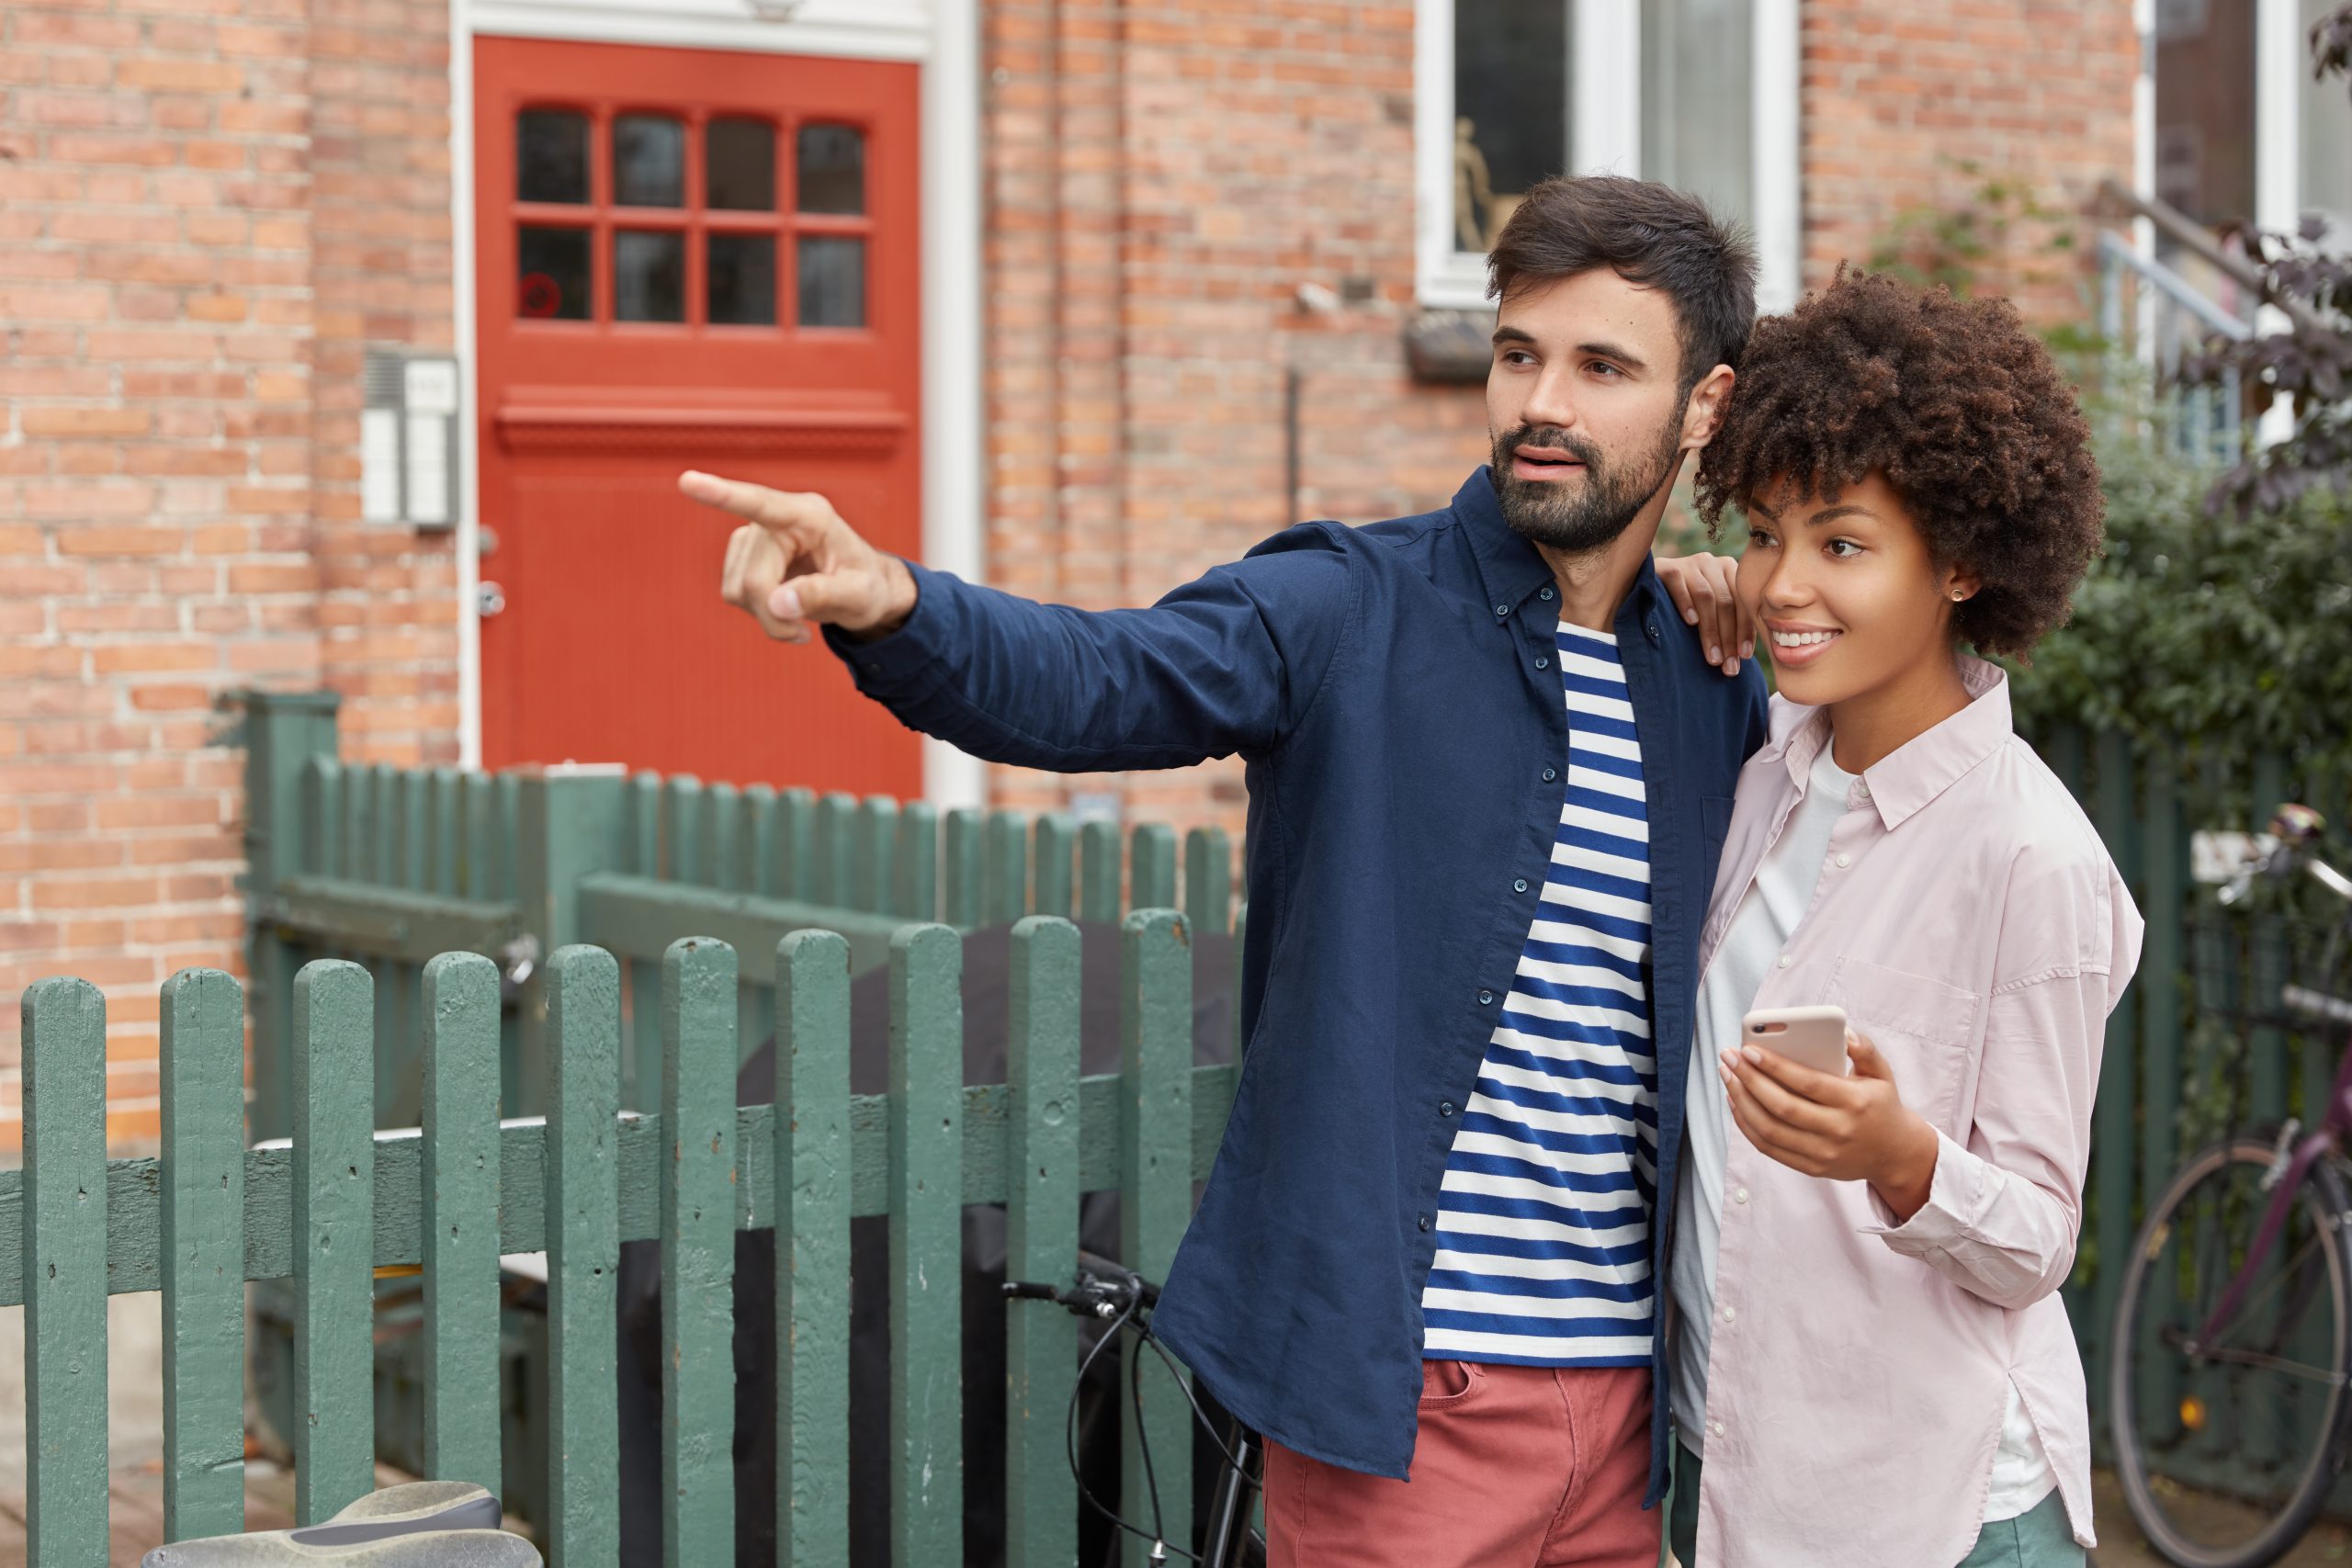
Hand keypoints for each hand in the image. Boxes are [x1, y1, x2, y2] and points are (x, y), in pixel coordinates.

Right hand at [685, 469, 919, 642]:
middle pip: (754, 579)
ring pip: (738, 589)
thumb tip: (777, 603)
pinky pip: (733, 593)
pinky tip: (783, 609)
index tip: (687, 481)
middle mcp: (779, 518)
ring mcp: (756, 535)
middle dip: (773, 616)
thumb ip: (823, 596)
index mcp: (811, 516)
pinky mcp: (744, 553)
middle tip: (801, 636)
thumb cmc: (867, 587)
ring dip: (766, 617)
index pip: (762, 504)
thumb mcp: (859, 595)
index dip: (723, 495)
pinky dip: (757, 613)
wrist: (862, 590)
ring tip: (799, 621)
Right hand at [1654, 551, 1752, 675]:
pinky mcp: (1666, 567)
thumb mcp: (1711, 610)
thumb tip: (1743, 656)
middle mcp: (1711, 563)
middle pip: (1725, 601)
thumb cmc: (1688, 606)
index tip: (1744, 657)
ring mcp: (1689, 563)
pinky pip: (1678, 584)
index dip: (1745, 630)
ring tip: (1712, 658)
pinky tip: (1691, 623)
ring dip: (1710, 631)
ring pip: (1705, 596)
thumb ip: (1728, 621)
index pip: (1742, 602)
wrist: (1649, 587)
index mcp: (1729, 571)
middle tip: (1728, 666)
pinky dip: (1686, 603)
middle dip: (1729, 637)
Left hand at [1720, 1031, 1939, 1221]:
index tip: (1748, 1049)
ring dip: (1742, 1101)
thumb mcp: (1883, 1074)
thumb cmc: (1881, 1105)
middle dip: (1749, 1079)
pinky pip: (1769, 1148)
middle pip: (1782, 1106)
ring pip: (1770, 1129)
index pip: (1807, 1083)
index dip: (1775, 1067)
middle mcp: (1838, 1130)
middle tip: (1729, 1058)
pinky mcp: (1811, 1168)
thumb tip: (1844, 1033)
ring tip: (1728, 1076)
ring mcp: (1823, 1153)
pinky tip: (1736, 1102)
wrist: (1895, 1154)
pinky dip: (1747, 1125)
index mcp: (1854, 1102)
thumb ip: (1866, 1050)